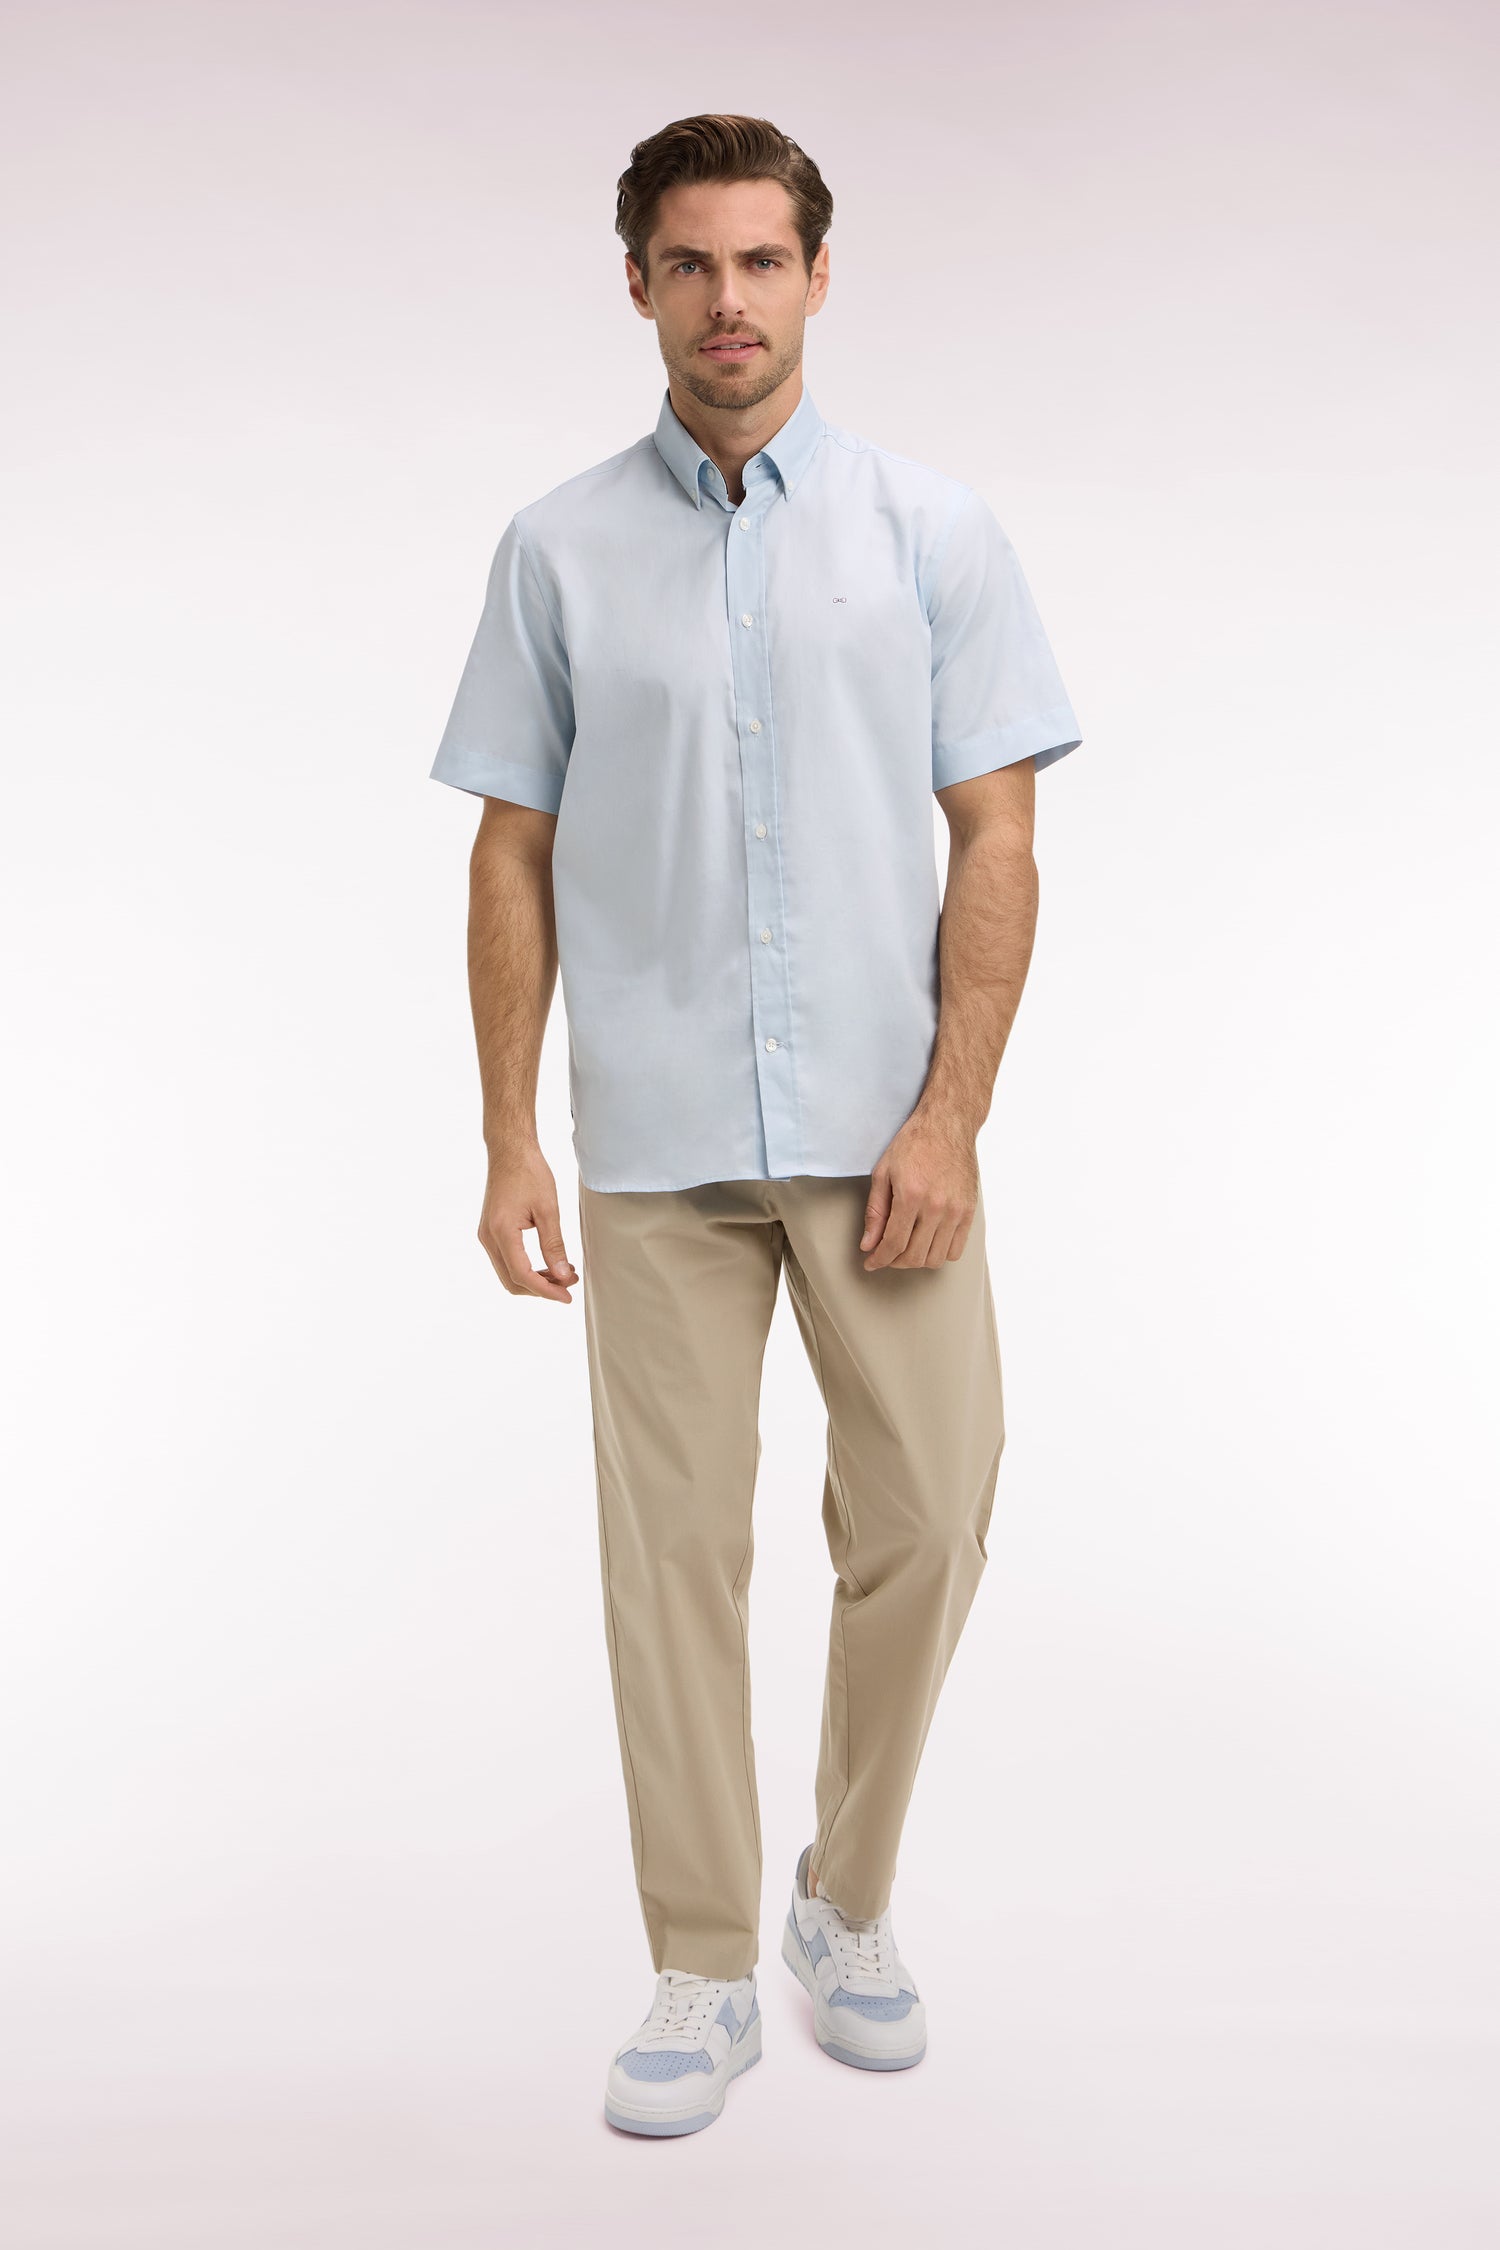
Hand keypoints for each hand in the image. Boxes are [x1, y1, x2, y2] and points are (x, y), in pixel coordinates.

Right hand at [478, 1144, 579, 1302]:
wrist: (509, 1151)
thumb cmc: (529, 1172)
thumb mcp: (548, 1209)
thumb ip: (554, 1245)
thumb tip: (563, 1276)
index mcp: (501, 1231)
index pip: (522, 1275)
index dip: (546, 1291)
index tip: (567, 1297)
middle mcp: (488, 1237)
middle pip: (512, 1281)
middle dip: (541, 1288)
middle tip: (569, 1284)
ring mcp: (486, 1235)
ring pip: (508, 1273)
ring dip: (535, 1279)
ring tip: (564, 1273)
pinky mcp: (490, 1232)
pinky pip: (506, 1260)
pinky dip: (526, 1268)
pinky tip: (549, 1262)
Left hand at [860, 1113, 978, 1270]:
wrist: (947, 1124)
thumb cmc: (913, 1143)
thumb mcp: (883, 1172)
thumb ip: (875, 1211)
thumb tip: (868, 1243)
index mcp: (911, 1195)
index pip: (893, 1244)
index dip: (879, 1259)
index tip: (871, 1262)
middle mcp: (936, 1206)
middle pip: (914, 1256)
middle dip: (894, 1261)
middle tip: (886, 1253)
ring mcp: (956, 1210)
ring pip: (935, 1258)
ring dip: (916, 1260)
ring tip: (906, 1247)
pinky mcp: (969, 1211)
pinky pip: (956, 1249)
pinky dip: (939, 1253)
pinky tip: (927, 1242)